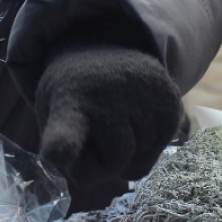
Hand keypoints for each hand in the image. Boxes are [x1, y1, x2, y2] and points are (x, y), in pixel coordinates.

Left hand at [35, 44, 181, 188]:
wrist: (106, 47)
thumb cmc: (74, 95)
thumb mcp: (52, 116)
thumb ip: (70, 156)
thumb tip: (113, 174)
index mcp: (69, 104)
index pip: (65, 132)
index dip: (63, 148)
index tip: (58, 156)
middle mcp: (109, 98)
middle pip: (115, 161)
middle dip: (104, 166)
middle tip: (94, 144)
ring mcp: (145, 97)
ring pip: (139, 161)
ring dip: (126, 158)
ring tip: (114, 124)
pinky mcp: (170, 101)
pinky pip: (156, 154)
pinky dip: (144, 152)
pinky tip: (133, 126)